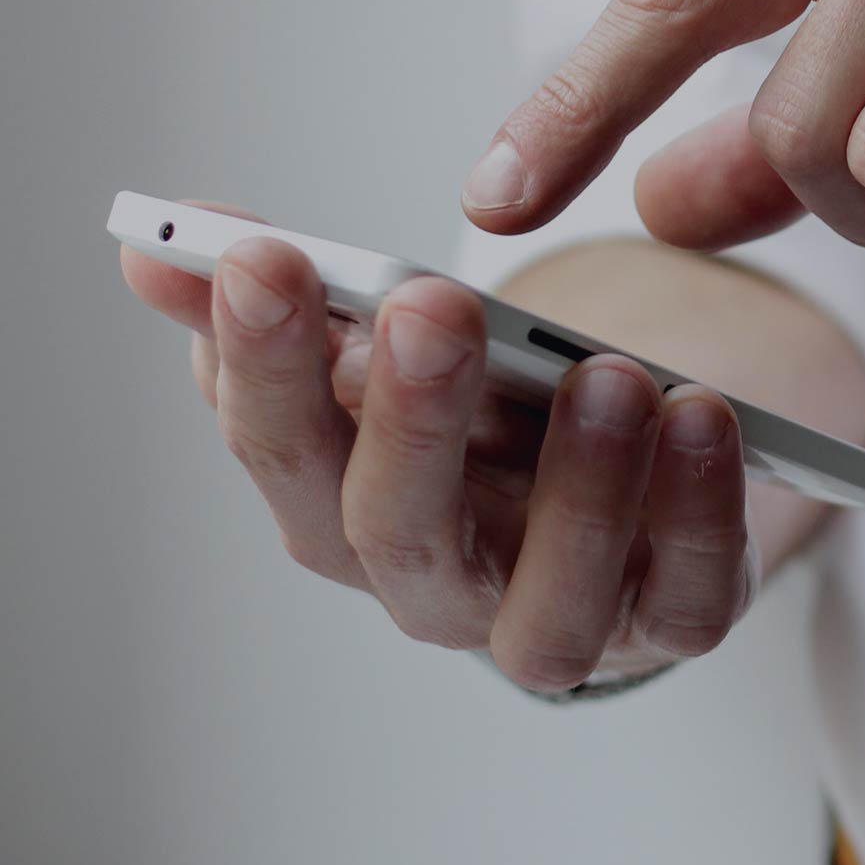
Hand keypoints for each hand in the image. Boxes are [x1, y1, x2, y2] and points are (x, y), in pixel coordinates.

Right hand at [122, 209, 757, 691]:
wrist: (627, 491)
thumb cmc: (491, 422)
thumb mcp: (394, 350)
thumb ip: (292, 299)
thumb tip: (159, 243)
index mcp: (345, 510)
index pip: (280, 449)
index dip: (264, 362)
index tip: (265, 258)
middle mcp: (439, 588)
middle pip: (399, 532)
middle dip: (410, 418)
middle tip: (430, 308)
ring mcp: (559, 620)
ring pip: (552, 600)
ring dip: (581, 488)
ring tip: (611, 376)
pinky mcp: (674, 621)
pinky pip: (691, 596)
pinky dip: (703, 512)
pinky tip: (705, 418)